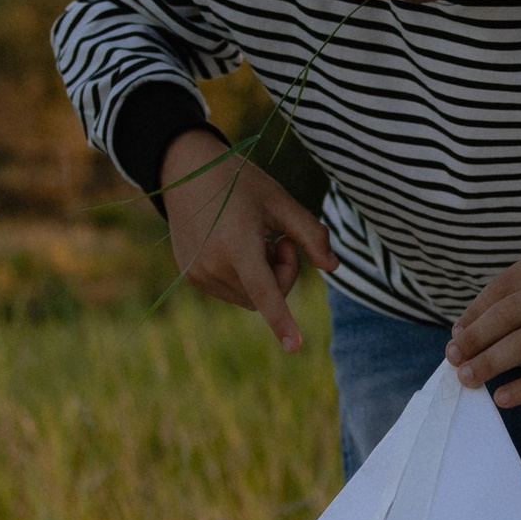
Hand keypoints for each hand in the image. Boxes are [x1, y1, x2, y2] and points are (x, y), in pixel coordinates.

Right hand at [160, 126, 335, 351]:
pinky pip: (231, 291)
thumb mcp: (281, 201)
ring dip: (262, 276)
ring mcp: (198, 275)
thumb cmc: (240, 183)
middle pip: (266, 296)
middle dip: (282, 273)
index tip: (295, 347)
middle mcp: (213, 266)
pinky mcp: (191, 277)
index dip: (282, 320)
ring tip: (253, 239)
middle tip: (280, 239)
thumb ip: (312, 234)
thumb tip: (334, 267)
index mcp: (238, 245)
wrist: (186, 172)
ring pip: (249, 298)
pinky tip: (234, 244)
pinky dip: (242, 276)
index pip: (265, 291)